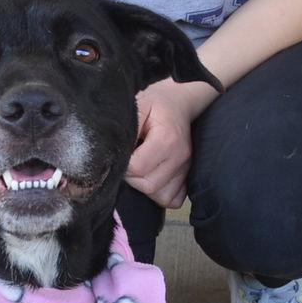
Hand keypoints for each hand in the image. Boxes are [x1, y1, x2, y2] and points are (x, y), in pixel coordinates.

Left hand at [125, 79, 217, 209]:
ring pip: (161, 196)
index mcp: (167, 139)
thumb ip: (125, 130)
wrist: (180, 102)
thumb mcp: (137, 107)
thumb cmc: (156, 104)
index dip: (123, 166)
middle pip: (148, 185)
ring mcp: (187, 169)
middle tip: (128, 163)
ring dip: (145, 188)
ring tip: (140, 169)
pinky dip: (160, 194)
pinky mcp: (189, 177)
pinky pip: (173, 199)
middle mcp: (180, 157)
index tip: (121, 155)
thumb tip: (112, 154)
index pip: (137, 168)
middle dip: (132, 179)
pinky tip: (152, 178)